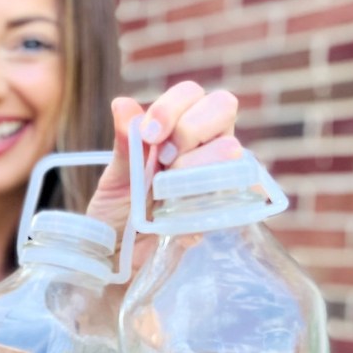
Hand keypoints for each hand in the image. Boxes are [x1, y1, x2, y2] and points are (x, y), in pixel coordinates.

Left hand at [87, 83, 241, 267]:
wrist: (121, 258)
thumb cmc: (118, 214)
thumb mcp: (116, 179)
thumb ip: (125, 144)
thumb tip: (122, 104)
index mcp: (176, 128)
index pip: (191, 94)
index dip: (173, 107)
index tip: (150, 135)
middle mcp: (205, 144)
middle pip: (223, 107)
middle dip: (191, 128)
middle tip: (164, 159)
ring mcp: (220, 174)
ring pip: (232, 148)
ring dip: (198, 165)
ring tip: (167, 191)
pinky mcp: (227, 208)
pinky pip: (236, 193)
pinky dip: (204, 205)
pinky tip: (179, 221)